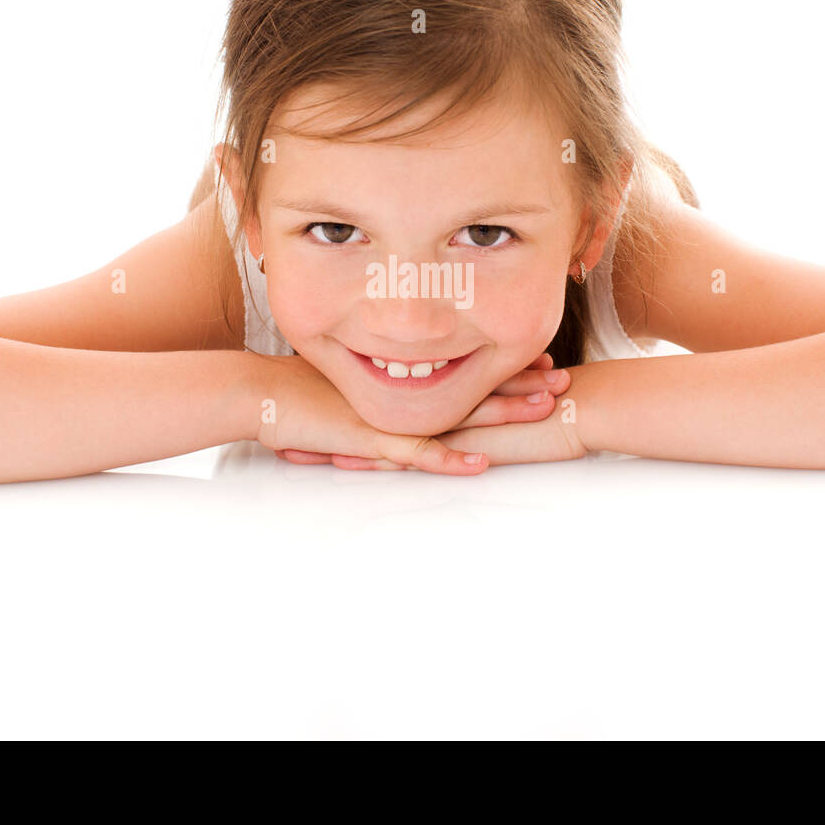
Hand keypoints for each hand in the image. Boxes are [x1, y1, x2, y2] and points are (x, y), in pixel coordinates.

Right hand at [268, 352, 572, 472]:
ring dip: (503, 413)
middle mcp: (405, 394)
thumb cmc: (300, 394)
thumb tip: (403, 397)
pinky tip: (479, 463)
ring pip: (459, 415)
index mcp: (406, 380)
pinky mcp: (371, 438)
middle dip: (520, 383)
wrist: (261, 395)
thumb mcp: (350, 388)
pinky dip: (449, 458)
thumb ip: (381, 389)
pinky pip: (418, 452)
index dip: (502, 368)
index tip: (538, 361)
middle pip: (474, 388)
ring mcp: (392, 415)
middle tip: (563, 378)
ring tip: (545, 409)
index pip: (464, 370)